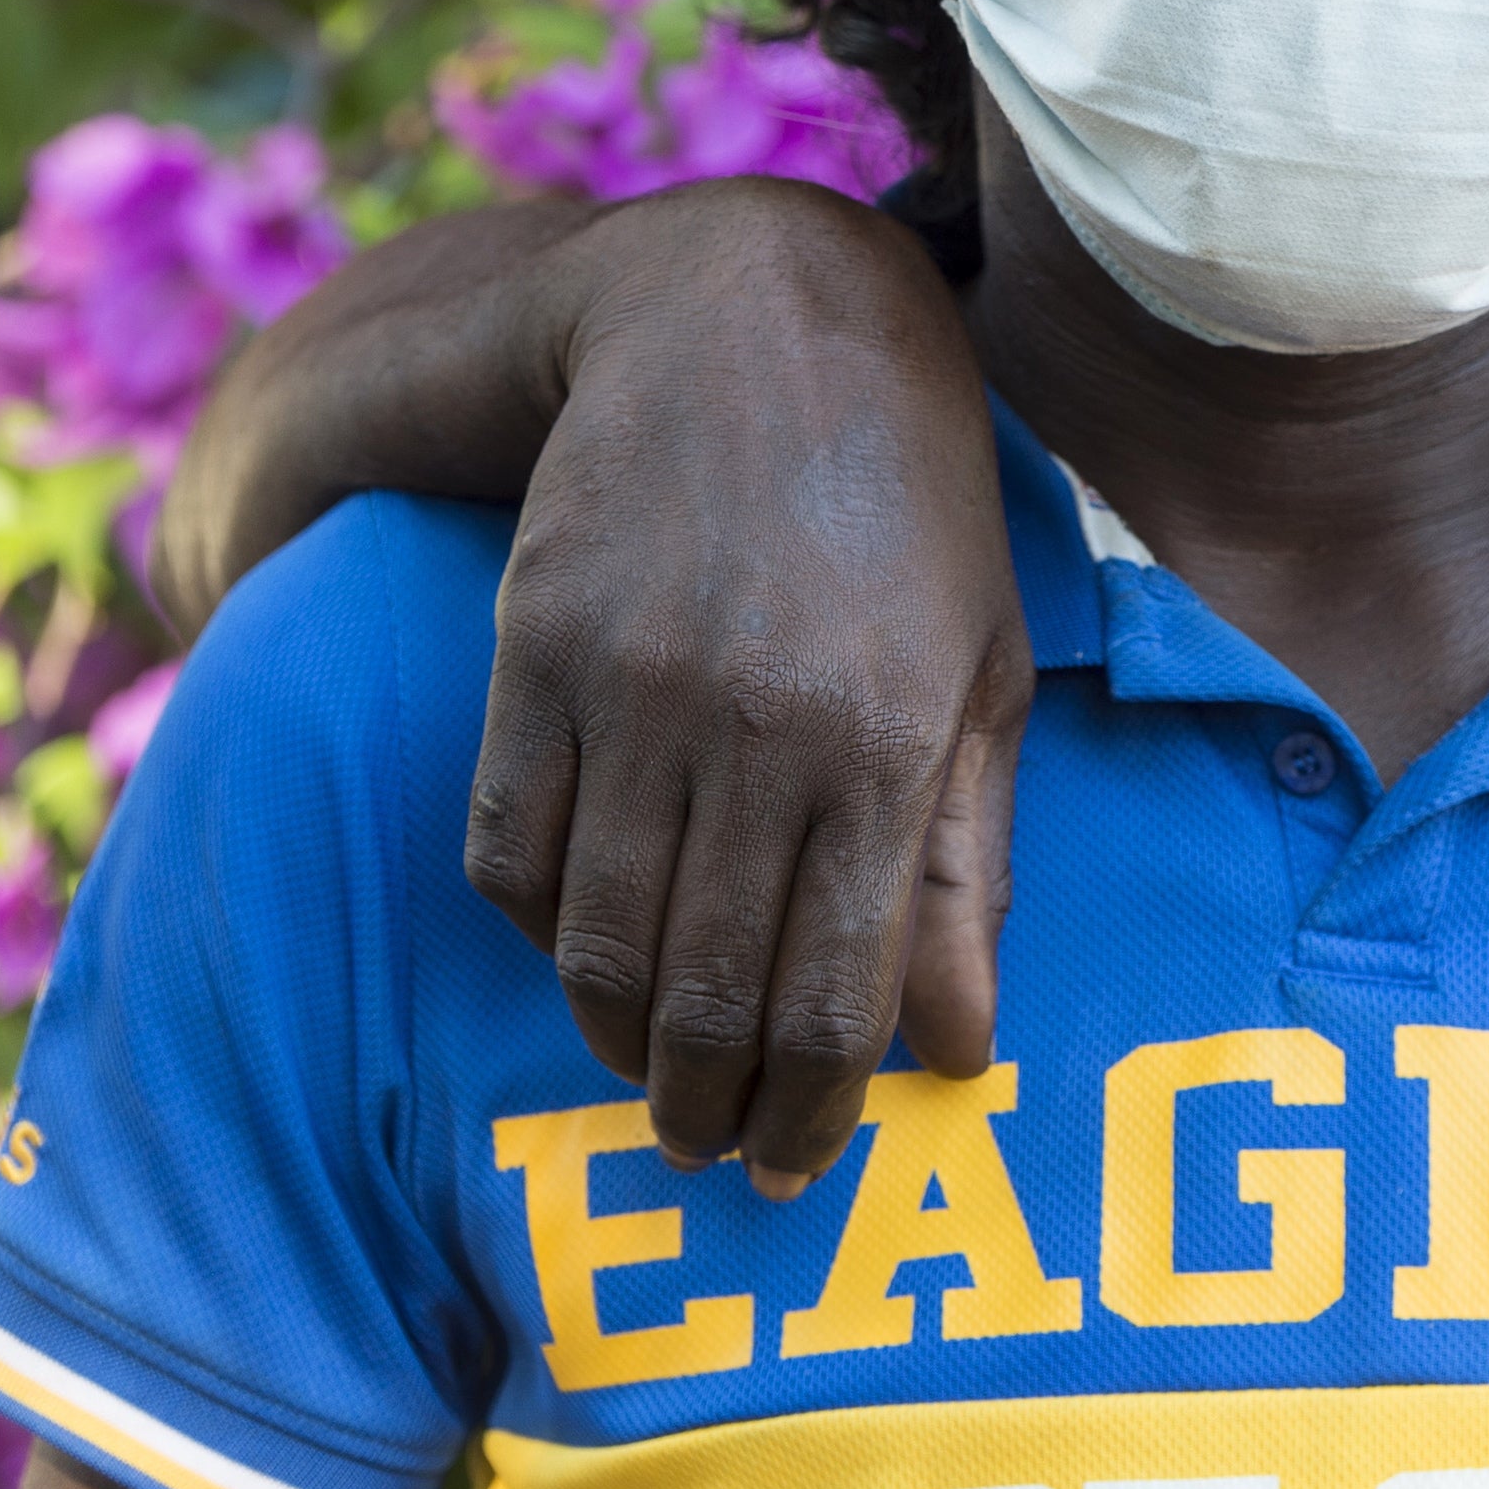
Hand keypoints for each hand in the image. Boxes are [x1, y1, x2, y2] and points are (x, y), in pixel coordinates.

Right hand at [464, 179, 1030, 1191]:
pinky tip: (583, 951)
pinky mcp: (531, 653)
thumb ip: (964, 862)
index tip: (797, 1163)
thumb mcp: (984, 669)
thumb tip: (960, 1049)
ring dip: (615, 1037)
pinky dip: (537, 928)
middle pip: (705, 989)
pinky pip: (504, 847)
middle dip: (705, 1105)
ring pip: (595, 938)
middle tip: (710, 1152)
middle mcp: (754, 727)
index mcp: (885, 739)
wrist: (755, 325)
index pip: (832, 993)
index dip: (810, 1107)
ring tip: (649, 1074)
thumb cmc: (906, 507)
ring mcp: (630, 689)